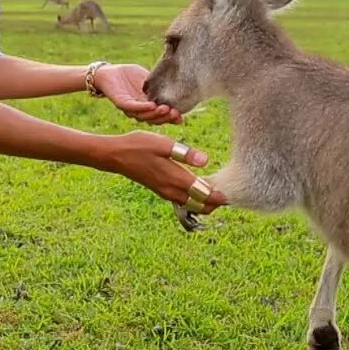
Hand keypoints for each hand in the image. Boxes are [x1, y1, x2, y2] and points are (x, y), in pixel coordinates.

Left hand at [92, 63, 182, 124]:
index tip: (181, 117)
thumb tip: (178, 88)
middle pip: (153, 119)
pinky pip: (132, 107)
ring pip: (143, 116)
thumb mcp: (149, 80)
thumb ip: (160, 86)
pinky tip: (151, 105)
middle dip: (165, 118)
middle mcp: (139, 110)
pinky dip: (142, 107)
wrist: (110, 71)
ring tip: (166, 109)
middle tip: (175, 113)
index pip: (160, 116)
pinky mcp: (121, 102)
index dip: (170, 118)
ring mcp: (129, 108)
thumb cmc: (129, 75)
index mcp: (147, 106)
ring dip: (155, 114)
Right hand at [104, 131, 226, 214]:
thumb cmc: (138, 145)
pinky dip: (194, 198)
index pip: (204, 195)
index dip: (220, 197)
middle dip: (215, 202)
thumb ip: (185, 152)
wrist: (115, 156)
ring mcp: (165, 191)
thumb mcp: (163, 144)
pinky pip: (183, 200)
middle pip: (200, 205)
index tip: (233, 193)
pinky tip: (199, 187)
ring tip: (217, 191)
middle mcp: (172, 190)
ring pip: (192, 204)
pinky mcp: (161, 189)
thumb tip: (206, 160)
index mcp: (175, 179)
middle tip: (228, 193)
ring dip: (205, 201)